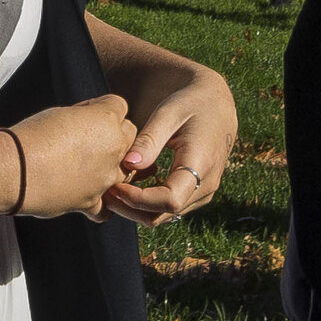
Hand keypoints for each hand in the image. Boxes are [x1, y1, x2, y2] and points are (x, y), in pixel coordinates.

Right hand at [1, 93, 142, 217]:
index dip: (102, 107)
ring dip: (112, 165)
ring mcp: (105, 178)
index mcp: (106, 121)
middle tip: (89, 136)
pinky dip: (100, 201)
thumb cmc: (30, 137)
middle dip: (114, 133)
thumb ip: (83, 115)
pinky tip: (88, 193)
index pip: (119, 106)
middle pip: (130, 135)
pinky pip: (106, 206)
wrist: (13, 170)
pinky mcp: (92, 201)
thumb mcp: (60, 112)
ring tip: (89, 163)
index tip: (88, 112)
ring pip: (125, 170)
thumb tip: (86, 120)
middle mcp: (113, 149)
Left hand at [100, 58, 235, 224]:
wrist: (216, 106)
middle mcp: (205, 185)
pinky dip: (145, 204)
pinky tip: (127, 187)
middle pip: (162, 215)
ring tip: (112, 188)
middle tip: (104, 191)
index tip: (115, 185)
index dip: (138, 200)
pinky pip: (167, 209)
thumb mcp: (169, 113)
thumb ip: (150, 139)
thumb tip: (129, 164)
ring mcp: (202, 193)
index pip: (169, 201)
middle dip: (129, 208)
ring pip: (163, 217)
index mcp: (201, 165)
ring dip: (134, 209)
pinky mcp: (195, 194)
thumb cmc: (191, 103)